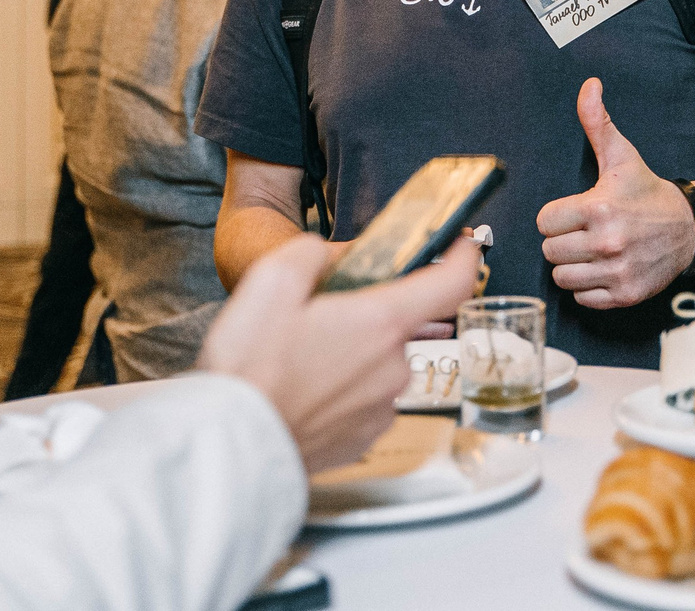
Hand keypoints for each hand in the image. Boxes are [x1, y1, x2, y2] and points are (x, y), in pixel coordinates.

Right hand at [196, 231, 482, 472]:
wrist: (231, 447)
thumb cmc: (250, 368)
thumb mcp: (269, 282)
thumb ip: (308, 254)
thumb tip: (323, 256)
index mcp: (381, 324)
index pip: (451, 285)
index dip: (463, 259)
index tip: (463, 246)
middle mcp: (393, 369)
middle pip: (398, 325)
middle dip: (366, 314)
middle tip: (318, 316)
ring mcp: (381, 409)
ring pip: (377, 364)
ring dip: (351, 354)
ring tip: (299, 361)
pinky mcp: (362, 439)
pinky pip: (363, 400)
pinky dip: (341, 390)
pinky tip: (303, 392)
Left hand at [538, 78, 693, 308]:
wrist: (689, 228)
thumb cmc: (647, 191)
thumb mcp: (622, 156)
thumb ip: (597, 122)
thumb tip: (589, 85)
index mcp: (599, 208)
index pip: (544, 222)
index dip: (556, 216)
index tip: (575, 212)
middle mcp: (607, 242)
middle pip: (550, 251)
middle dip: (562, 241)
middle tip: (584, 231)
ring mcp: (617, 271)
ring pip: (562, 277)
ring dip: (572, 265)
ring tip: (591, 250)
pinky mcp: (625, 294)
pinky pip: (582, 298)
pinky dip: (588, 286)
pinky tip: (603, 268)